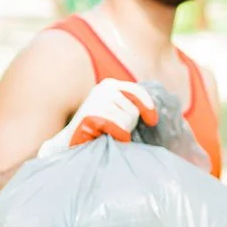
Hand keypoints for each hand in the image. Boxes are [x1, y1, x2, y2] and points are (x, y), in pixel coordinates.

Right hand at [37, 79, 157, 157]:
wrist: (71, 141)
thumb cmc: (99, 129)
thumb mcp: (116, 111)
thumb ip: (130, 105)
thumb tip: (156, 113)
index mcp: (110, 85)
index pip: (136, 91)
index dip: (148, 106)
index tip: (153, 121)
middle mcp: (103, 89)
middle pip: (134, 110)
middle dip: (130, 124)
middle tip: (116, 130)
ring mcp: (96, 101)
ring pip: (126, 120)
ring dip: (122, 132)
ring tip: (108, 133)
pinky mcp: (90, 115)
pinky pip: (116, 127)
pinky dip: (116, 136)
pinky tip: (106, 137)